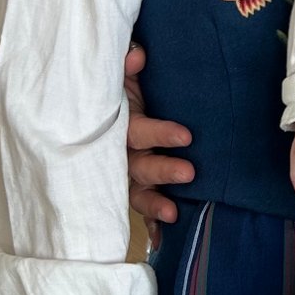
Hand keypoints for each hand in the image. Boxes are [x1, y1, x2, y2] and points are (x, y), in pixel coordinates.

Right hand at [125, 44, 194, 239]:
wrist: (105, 103)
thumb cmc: (122, 88)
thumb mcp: (121, 75)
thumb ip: (126, 65)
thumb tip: (138, 55)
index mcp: (118, 124)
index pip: (137, 132)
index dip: (159, 134)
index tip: (186, 136)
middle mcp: (118, 153)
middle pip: (137, 167)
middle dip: (162, 171)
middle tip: (189, 173)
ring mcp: (124, 173)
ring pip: (136, 191)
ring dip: (154, 204)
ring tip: (174, 213)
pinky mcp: (133, 186)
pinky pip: (140, 208)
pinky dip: (151, 224)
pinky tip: (163, 239)